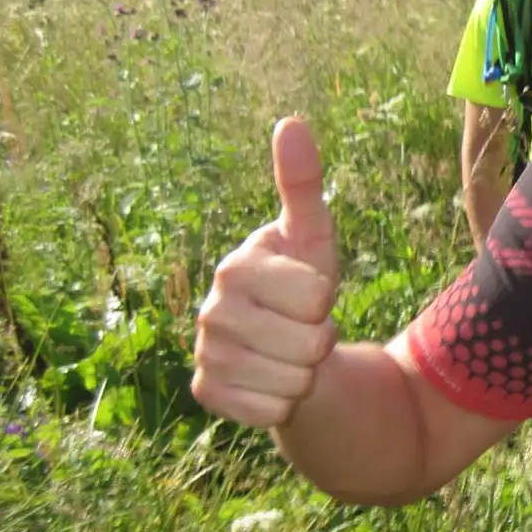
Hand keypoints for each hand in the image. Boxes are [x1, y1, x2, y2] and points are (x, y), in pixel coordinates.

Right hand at [192, 117, 341, 427]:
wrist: (284, 345)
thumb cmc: (301, 283)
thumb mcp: (313, 237)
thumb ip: (303, 184)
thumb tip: (292, 121)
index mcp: (235, 267)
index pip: (315, 298)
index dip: (327, 300)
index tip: (311, 293)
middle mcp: (209, 310)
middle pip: (309, 344)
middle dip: (321, 340)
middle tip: (302, 328)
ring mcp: (203, 354)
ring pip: (294, 381)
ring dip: (305, 372)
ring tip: (290, 352)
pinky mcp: (206, 394)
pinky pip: (272, 410)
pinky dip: (285, 402)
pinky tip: (272, 381)